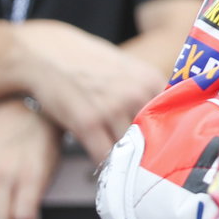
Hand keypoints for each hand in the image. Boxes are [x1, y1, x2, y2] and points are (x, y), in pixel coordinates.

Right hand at [10, 20, 165, 162]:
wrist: (47, 54)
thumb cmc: (89, 63)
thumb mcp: (128, 68)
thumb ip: (147, 92)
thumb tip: (167, 119)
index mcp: (150, 80)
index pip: (171, 119)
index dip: (166, 136)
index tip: (163, 148)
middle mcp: (135, 94)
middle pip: (152, 137)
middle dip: (147, 151)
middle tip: (142, 161)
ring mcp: (111, 108)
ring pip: (129, 149)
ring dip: (125, 160)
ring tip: (123, 164)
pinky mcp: (87, 122)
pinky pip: (105, 155)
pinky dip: (106, 164)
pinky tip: (105, 164)